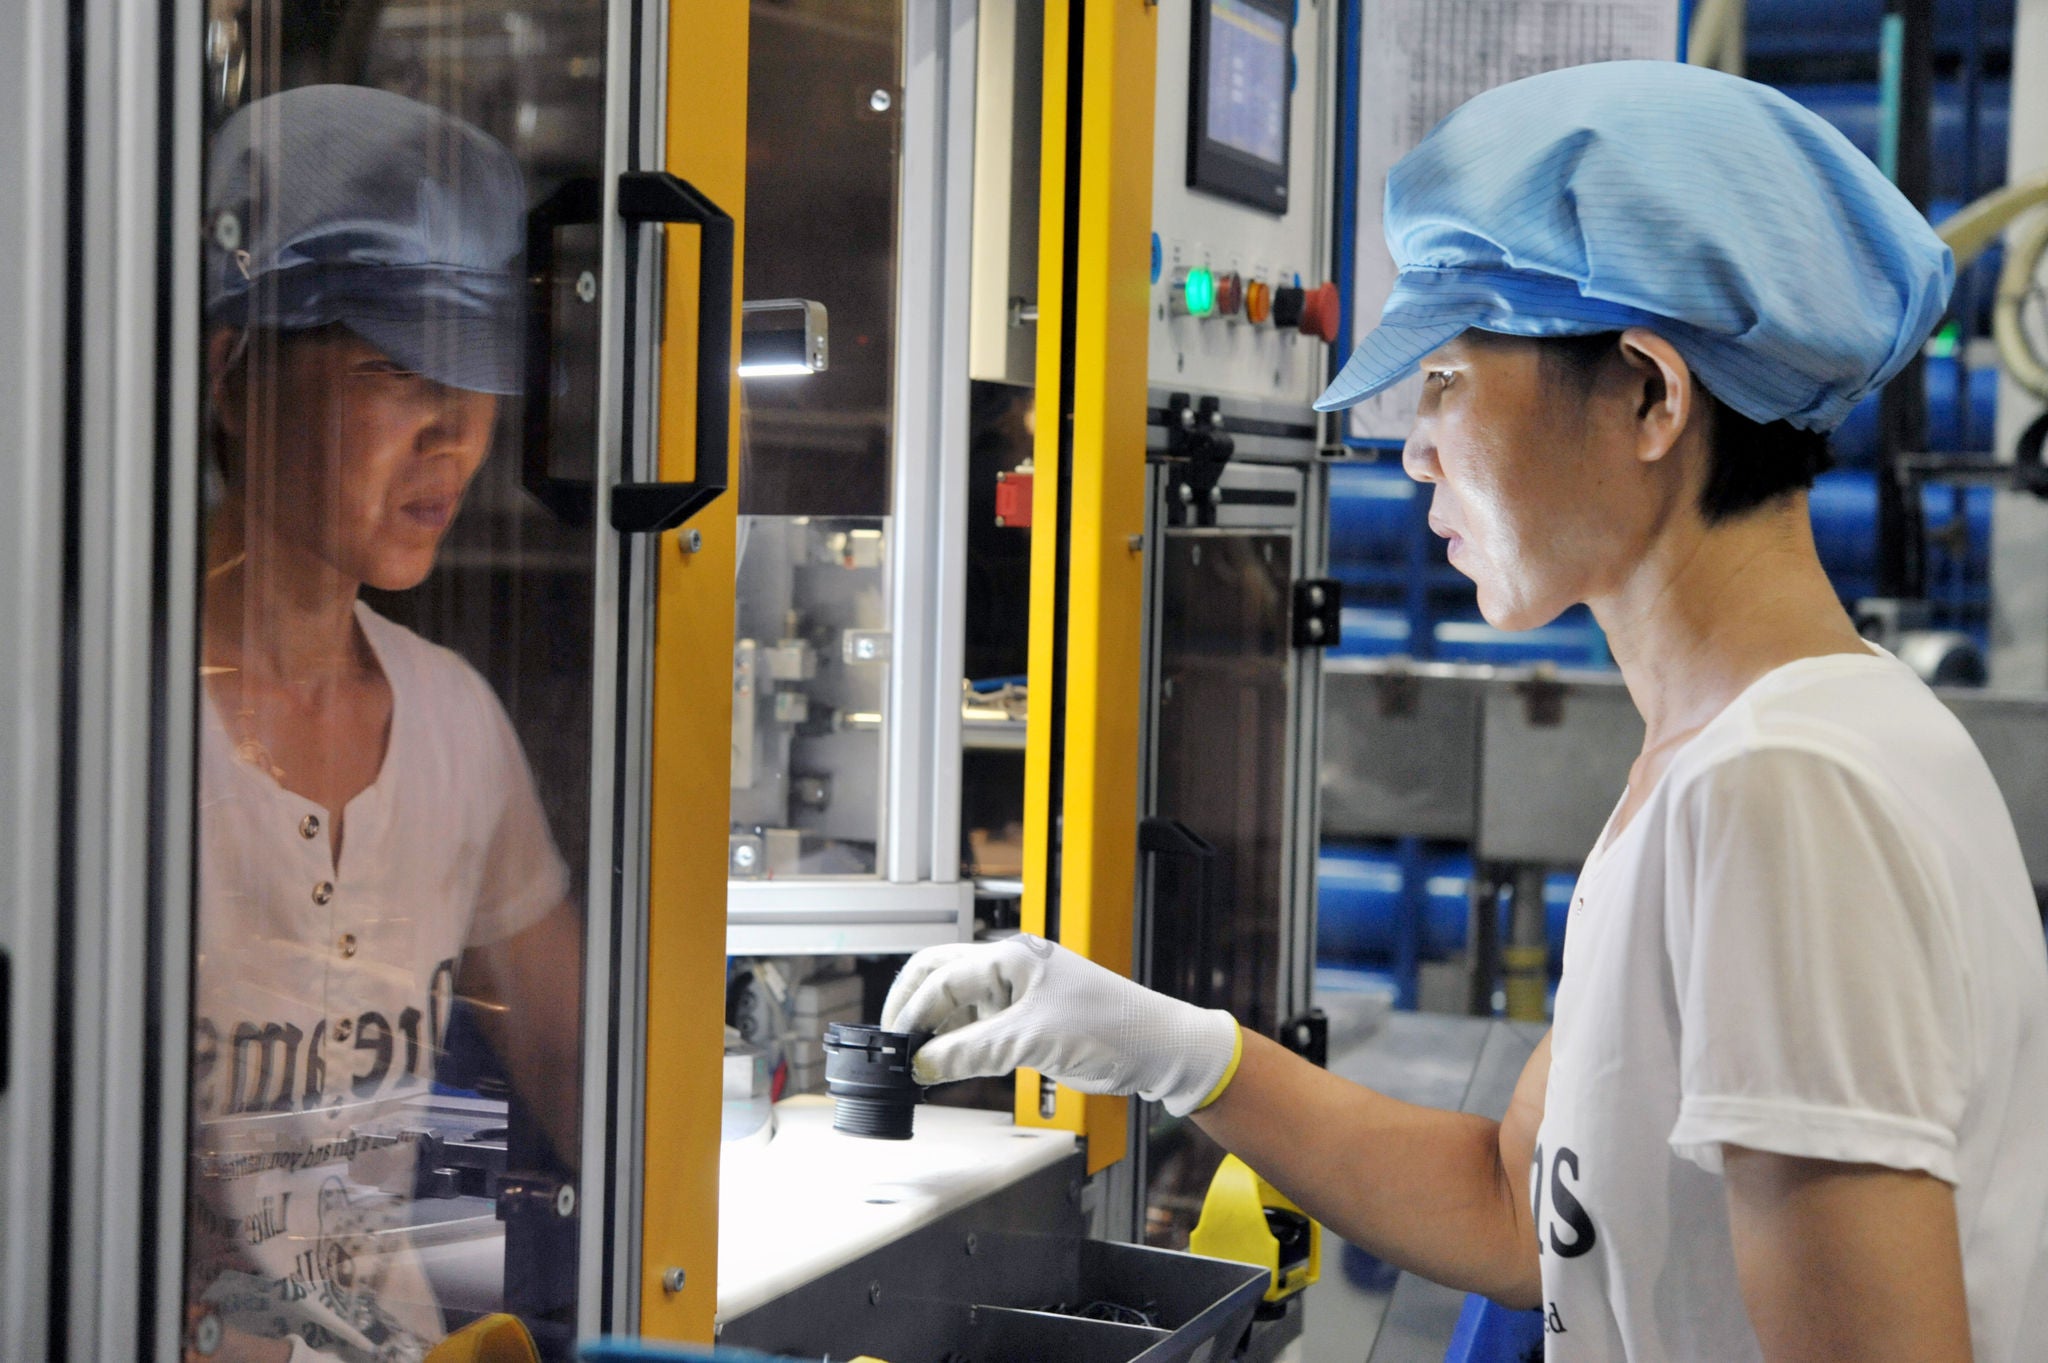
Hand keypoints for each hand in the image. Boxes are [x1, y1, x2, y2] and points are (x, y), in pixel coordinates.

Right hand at [881, 935, 1240, 1116]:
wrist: (1158, 1049)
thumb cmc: (1113, 1027)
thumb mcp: (1033, 1041)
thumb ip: (972, 1052)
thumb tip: (923, 1065)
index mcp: (1012, 957)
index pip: (942, 977)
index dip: (912, 1012)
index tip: (894, 1046)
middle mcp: (1011, 969)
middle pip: (939, 976)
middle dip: (910, 1006)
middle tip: (890, 1043)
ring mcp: (1018, 994)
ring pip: (957, 1003)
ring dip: (933, 1028)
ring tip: (913, 1060)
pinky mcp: (1027, 1021)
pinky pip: (977, 1026)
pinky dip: (956, 1044)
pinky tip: (944, 1064)